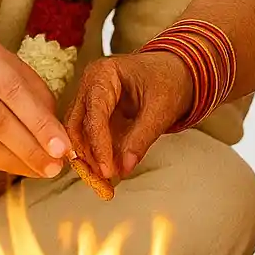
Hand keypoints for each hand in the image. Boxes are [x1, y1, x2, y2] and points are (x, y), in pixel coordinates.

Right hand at [0, 28, 71, 178]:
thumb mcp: (6, 68)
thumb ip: (34, 95)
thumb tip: (59, 137)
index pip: (12, 88)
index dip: (40, 121)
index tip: (63, 147)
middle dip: (30, 148)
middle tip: (55, 166)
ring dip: (14, 162)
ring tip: (39, 170)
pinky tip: (13, 166)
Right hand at [64, 51, 192, 180]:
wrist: (176, 70)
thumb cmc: (170, 80)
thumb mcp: (161, 109)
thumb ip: (142, 138)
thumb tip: (125, 168)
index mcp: (104, 73)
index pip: (94, 113)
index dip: (99, 145)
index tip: (107, 170)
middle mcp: (89, 83)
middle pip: (77, 125)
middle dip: (89, 156)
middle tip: (104, 182)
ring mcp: (89, 97)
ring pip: (78, 134)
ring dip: (90, 160)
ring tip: (106, 183)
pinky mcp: (94, 112)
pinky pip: (88, 136)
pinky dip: (96, 155)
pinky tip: (106, 173)